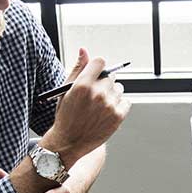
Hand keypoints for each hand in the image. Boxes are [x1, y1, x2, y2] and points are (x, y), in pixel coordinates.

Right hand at [42, 47, 129, 164]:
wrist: (69, 142)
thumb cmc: (65, 115)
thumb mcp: (66, 91)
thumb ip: (77, 69)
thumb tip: (84, 50)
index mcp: (82, 84)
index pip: (100, 62)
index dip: (98, 67)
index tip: (96, 74)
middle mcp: (97, 93)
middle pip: (110, 76)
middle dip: (103, 83)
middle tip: (95, 95)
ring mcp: (109, 105)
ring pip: (119, 88)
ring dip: (112, 94)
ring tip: (100, 106)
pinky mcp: (118, 116)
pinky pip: (126, 101)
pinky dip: (119, 105)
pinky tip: (107, 112)